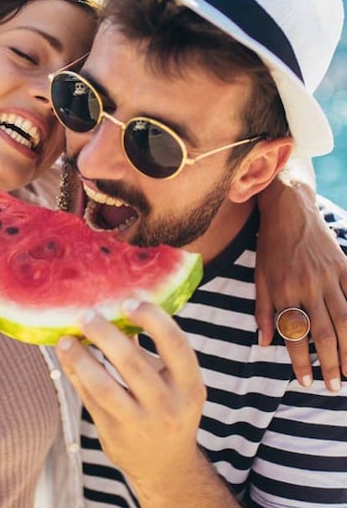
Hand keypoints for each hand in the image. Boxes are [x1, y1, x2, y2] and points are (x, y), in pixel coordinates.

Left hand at [55, 302, 228, 505]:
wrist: (167, 466)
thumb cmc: (168, 407)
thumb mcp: (172, 380)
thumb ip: (147, 348)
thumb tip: (115, 306)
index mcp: (189, 385)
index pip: (176, 345)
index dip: (152, 319)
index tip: (128, 302)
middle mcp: (167, 406)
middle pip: (132, 364)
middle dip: (105, 335)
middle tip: (87, 315)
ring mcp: (139, 424)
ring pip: (103, 386)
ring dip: (81, 358)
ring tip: (66, 338)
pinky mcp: (113, 434)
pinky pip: (89, 399)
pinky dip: (74, 373)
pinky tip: (65, 356)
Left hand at [256, 181, 346, 390]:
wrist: (289, 211)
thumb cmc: (269, 247)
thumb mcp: (259, 278)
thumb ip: (263, 311)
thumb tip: (265, 344)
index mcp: (283, 291)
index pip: (294, 336)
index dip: (301, 362)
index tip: (306, 382)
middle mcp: (307, 287)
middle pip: (323, 333)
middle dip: (329, 364)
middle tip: (335, 387)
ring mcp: (329, 277)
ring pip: (345, 320)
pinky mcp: (344, 267)